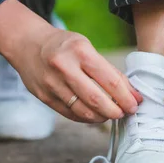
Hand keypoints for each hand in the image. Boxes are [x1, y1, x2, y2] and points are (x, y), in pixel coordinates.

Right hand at [0, 0, 141, 122]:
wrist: (27, 44)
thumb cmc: (64, 46)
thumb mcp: (86, 48)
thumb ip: (107, 70)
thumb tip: (132, 94)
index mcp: (80, 51)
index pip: (110, 80)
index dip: (126, 96)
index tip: (136, 103)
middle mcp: (64, 67)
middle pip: (97, 99)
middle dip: (116, 111)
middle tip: (125, 113)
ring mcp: (52, 84)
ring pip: (83, 111)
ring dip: (102, 117)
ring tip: (111, 115)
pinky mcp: (44, 97)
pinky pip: (70, 114)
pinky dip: (86, 118)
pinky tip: (94, 115)